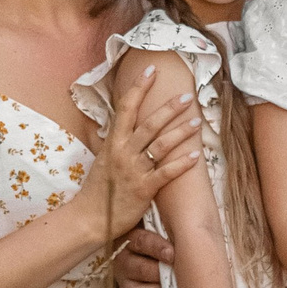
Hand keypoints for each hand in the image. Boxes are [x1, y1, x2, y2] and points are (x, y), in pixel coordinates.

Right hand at [77, 67, 201, 243]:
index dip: (138, 87)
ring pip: (160, 145)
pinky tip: (195, 155)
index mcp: (113, 142)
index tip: (151, 70)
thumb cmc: (98, 189)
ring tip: (197, 121)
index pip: (125, 108)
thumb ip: (114, 141)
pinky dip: (181, 163)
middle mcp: (123, 152)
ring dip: (180, 132)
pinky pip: (166, 173)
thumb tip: (119, 124)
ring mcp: (134, 170)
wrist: (89, 217)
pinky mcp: (144, 189)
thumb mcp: (104, 159)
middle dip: (169, 108)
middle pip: (149, 124)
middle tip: (187, 95)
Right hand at [114, 226, 171, 287]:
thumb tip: (196, 218)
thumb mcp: (168, 229)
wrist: (162, 259)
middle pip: (136, 268)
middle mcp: (125, 261)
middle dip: (157, 273)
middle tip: (173, 276)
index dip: (156, 247)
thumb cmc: (170, 240)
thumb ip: (174, 225)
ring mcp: (125, 283)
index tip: (172, 254)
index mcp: (132, 239)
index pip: (140, 240)